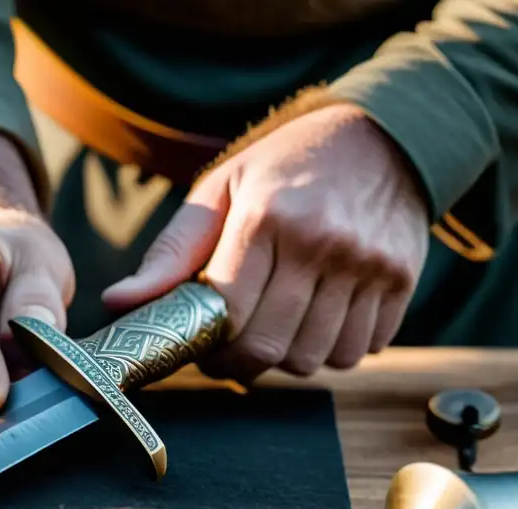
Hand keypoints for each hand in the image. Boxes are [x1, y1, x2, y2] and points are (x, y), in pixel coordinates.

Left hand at [102, 103, 429, 381]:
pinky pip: (360, 350)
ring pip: (317, 359)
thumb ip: (170, 253)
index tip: (202, 347)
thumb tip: (116, 302)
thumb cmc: (286, 167)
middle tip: (232, 350)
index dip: (208, 347)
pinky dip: (334, 349)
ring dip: (288, 359)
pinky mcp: (402, 280)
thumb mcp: (220, 191)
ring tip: (277, 328)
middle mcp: (322, 242)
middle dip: (241, 364)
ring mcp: (368, 264)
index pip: (229, 316)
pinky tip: (319, 319)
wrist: (385, 136)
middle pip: (271, 349)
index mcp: (266, 217)